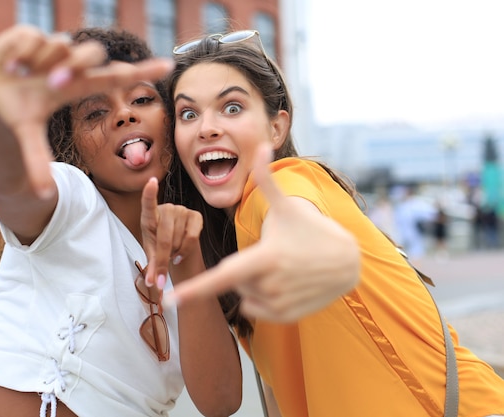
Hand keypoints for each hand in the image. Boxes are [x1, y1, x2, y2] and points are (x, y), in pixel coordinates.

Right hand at [0, 25, 172, 197]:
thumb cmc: (20, 111)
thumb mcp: (28, 134)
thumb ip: (37, 161)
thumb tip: (43, 196)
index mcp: (77, 86)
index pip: (116, 77)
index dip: (143, 71)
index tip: (169, 66)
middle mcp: (70, 64)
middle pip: (92, 53)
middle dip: (73, 67)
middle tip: (54, 81)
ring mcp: (53, 47)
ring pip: (59, 44)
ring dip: (40, 62)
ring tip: (20, 74)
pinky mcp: (31, 33)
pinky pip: (32, 36)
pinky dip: (18, 52)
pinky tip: (11, 65)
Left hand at [140, 178, 203, 287]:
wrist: (176, 247)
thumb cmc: (160, 247)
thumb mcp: (152, 255)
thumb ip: (152, 267)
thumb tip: (153, 283)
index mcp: (149, 216)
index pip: (148, 203)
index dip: (149, 193)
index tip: (150, 182)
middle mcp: (166, 209)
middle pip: (164, 237)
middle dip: (161, 261)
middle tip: (159, 281)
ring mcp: (182, 210)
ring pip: (178, 240)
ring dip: (174, 253)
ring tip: (171, 253)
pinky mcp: (196, 216)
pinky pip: (192, 238)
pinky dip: (185, 251)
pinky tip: (180, 253)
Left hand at [164, 144, 359, 321]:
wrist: (348, 262)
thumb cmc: (312, 230)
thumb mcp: (287, 207)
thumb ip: (266, 180)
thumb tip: (260, 146)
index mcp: (265, 258)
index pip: (223, 277)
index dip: (195, 289)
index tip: (169, 298)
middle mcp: (270, 285)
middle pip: (233, 281)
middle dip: (244, 268)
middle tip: (271, 253)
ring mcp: (279, 304)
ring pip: (243, 295)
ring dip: (252, 283)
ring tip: (280, 267)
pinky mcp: (286, 317)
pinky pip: (255, 309)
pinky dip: (261, 298)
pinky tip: (282, 283)